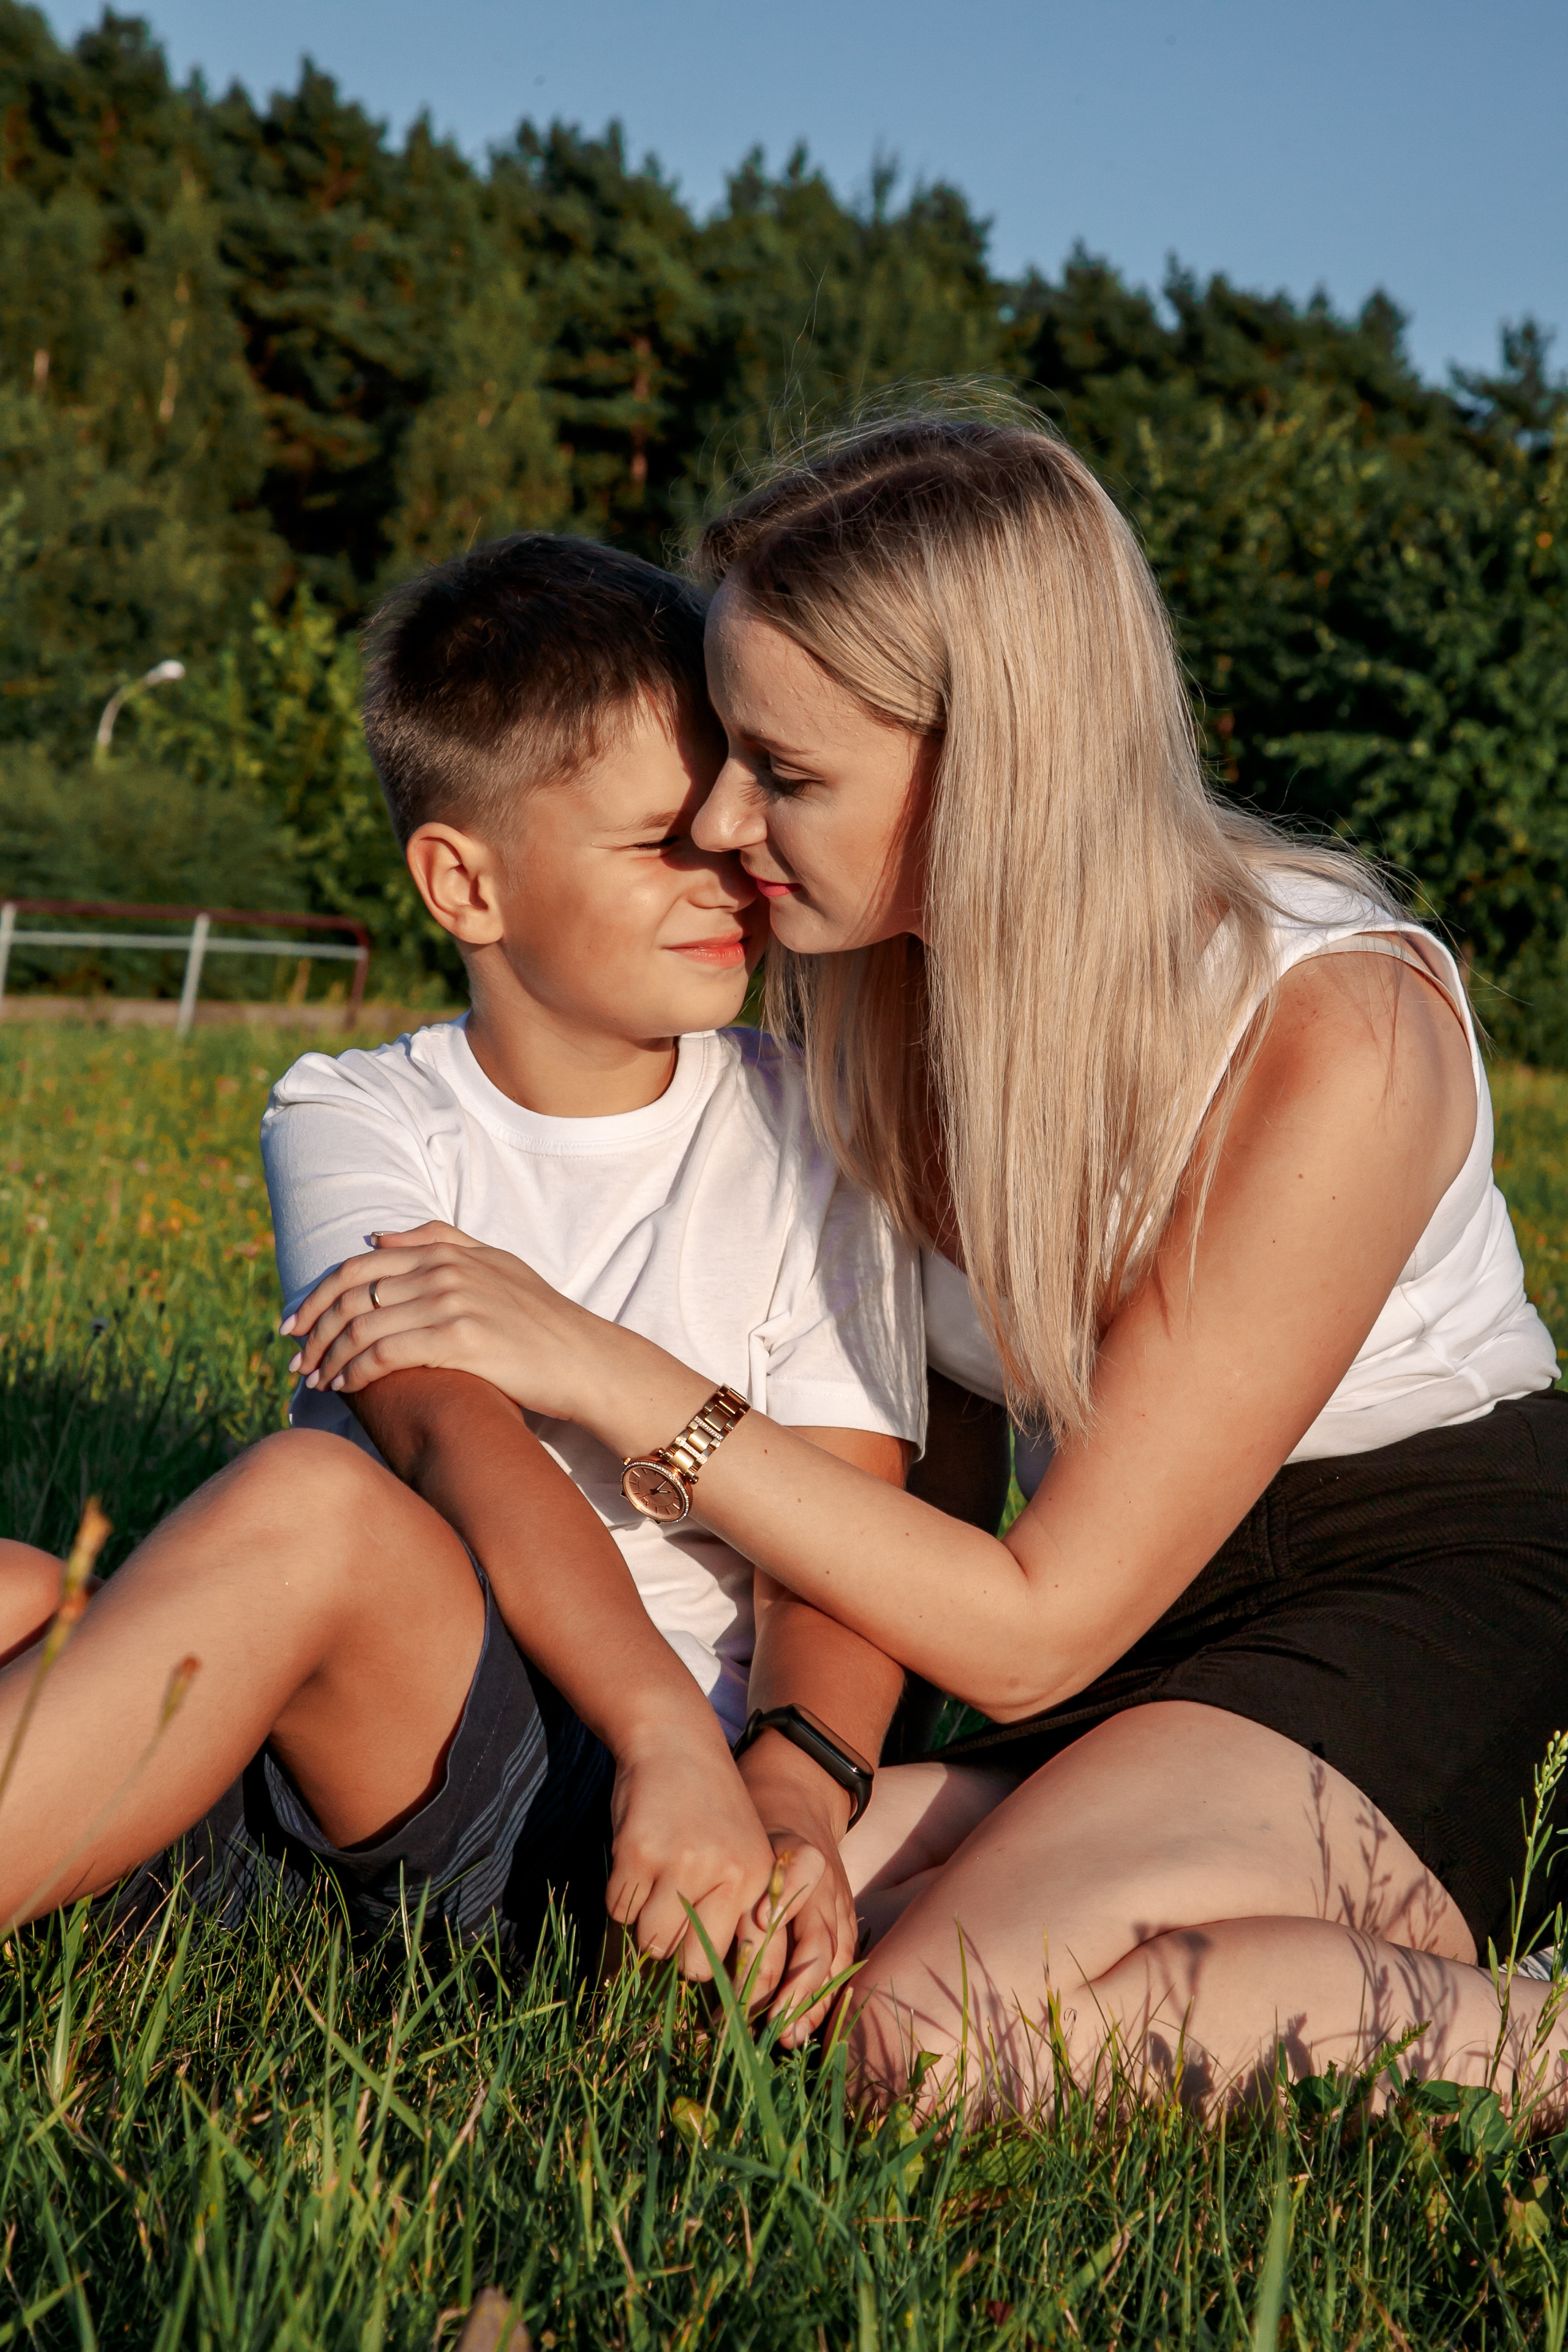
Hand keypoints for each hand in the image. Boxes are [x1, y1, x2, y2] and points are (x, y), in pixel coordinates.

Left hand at [280, 1222, 605, 1424]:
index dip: (317, 1294)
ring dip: (330, 1356)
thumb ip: (438, 1241)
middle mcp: (445, 1270)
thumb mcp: (494, 1263)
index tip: (295, 1323)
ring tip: (316, 1380)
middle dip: (314, 1328)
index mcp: (447, 1252)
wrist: (584, 1358)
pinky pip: (385, 1353)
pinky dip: (356, 1371)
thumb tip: (377, 1237)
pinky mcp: (460, 1339)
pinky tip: (346, 1388)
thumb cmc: (539, 1319)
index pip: (359, 1265)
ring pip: (362, 1326)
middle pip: (352, 1294)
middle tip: (296, 1358)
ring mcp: (453, 1302)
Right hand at [606, 1729, 787, 1982]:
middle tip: (670, 1917)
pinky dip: (619, 1895)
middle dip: (675, 1952)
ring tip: (653, 1883)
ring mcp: (680, 1864)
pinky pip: (618, 1909)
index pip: (748, 1964)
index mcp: (757, 1880)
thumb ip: (734, 1909)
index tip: (708, 1995)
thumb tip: (707, 1981)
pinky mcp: (637, 1852)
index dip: (725, 1987)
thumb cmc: (707, 1806)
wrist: (673, 1738)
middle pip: (691, 1965)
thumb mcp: (739, 1853)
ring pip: (650, 1942)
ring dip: (643, 1922)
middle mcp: (725, 1876)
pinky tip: (634, 1861)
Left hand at [735, 1752, 859, 2045]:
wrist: (798, 1800)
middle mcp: (826, 1886)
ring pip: (834, 1961)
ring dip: (812, 2002)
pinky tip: (809, 2029)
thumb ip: (737, 1874)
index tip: (752, 1936)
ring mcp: (841, 1907)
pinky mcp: (846, 1922)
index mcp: (800, 1858)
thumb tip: (740, 1920)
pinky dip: (829, 1998)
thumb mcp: (745, 1833)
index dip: (775, 1913)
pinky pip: (844, 1965)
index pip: (791, 1890)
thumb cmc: (758, 1825)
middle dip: (793, 1987)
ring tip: (789, 2037)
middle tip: (763, 2022)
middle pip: (817, 1942)